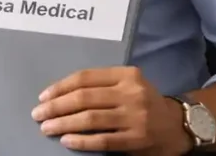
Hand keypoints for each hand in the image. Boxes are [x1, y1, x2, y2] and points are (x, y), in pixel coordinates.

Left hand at [31, 66, 192, 154]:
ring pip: (91, 118)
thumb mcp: (127, 85)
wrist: (176, 125)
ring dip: (64, 124)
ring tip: (47, 128)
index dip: (60, 87)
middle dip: (56, 107)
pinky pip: (103, 140)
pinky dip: (82, 141)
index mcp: (127, 74)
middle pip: (84, 98)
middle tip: (38, 114)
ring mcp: (136, 116)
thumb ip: (101, 86)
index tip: (43, 97)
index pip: (85, 78)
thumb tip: (58, 96)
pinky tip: (67, 140)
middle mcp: (132, 93)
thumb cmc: (143, 102)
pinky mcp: (138, 138)